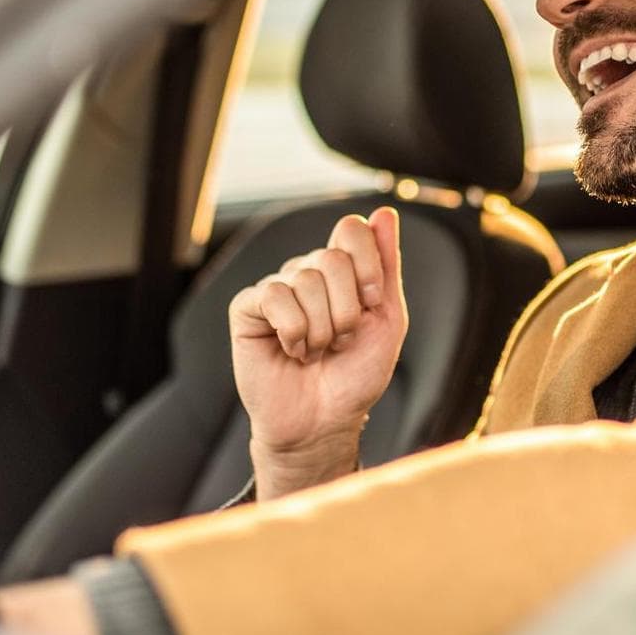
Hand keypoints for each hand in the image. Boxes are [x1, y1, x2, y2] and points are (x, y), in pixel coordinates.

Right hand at [230, 207, 406, 498]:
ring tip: (316, 351)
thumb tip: (385, 212)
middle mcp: (307, 272)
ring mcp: (277, 288)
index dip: (368, 266)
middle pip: (331, 257)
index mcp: (342, 270)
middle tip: (340, 341)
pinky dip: (293, 331)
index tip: (371, 304)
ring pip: (304, 279)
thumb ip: (387, 267)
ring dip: (321, 329)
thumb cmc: (355, 375)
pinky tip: (292, 350)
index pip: (351, 230)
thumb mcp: (387, 320)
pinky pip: (273, 296)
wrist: (324, 422)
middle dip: (346, 310)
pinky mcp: (248, 308)